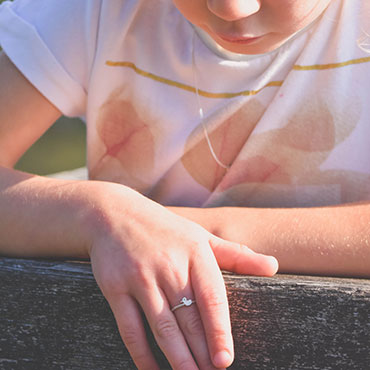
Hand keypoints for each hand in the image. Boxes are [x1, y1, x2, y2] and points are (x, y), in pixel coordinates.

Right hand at [88, 185, 277, 368]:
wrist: (114, 215)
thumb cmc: (165, 229)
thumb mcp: (201, 236)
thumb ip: (237, 254)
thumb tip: (273, 266)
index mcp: (195, 253)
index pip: (212, 298)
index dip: (220, 331)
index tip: (225, 360)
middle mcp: (168, 266)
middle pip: (188, 319)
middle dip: (201, 353)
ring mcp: (140, 278)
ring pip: (163, 328)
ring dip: (177, 359)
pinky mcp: (115, 288)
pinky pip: (130, 328)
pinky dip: (142, 354)